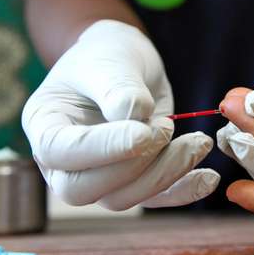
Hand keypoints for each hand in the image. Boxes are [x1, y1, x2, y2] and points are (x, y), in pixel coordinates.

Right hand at [22, 20, 218, 209]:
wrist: (126, 64)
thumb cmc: (108, 56)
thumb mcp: (110, 61)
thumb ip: (118, 89)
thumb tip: (136, 120)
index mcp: (45, 125)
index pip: (60, 151)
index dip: (103, 148)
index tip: (144, 131)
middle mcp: (64, 161)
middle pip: (86, 189)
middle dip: (135, 166)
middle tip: (166, 129)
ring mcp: (97, 175)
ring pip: (123, 198)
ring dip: (166, 175)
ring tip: (198, 142)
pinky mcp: (132, 180)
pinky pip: (153, 199)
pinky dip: (182, 192)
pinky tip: (208, 178)